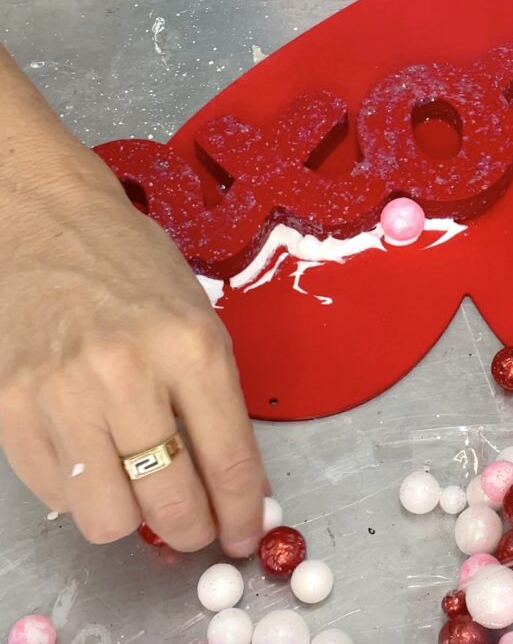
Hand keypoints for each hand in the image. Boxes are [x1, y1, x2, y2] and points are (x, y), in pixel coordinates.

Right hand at [0, 146, 265, 556]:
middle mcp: (129, 374)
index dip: (242, 511)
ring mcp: (63, 394)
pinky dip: (81, 495)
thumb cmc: (132, 266)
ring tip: (140, 492)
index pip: (228, 459)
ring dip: (133, 519)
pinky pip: (54, 495)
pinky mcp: (11, 408)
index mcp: (191, 345)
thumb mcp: (197, 317)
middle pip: (170, 499)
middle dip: (193, 530)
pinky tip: (94, 462)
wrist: (45, 224)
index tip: (243, 534)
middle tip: (196, 527)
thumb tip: (234, 482)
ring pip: (107, 517)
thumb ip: (214, 399)